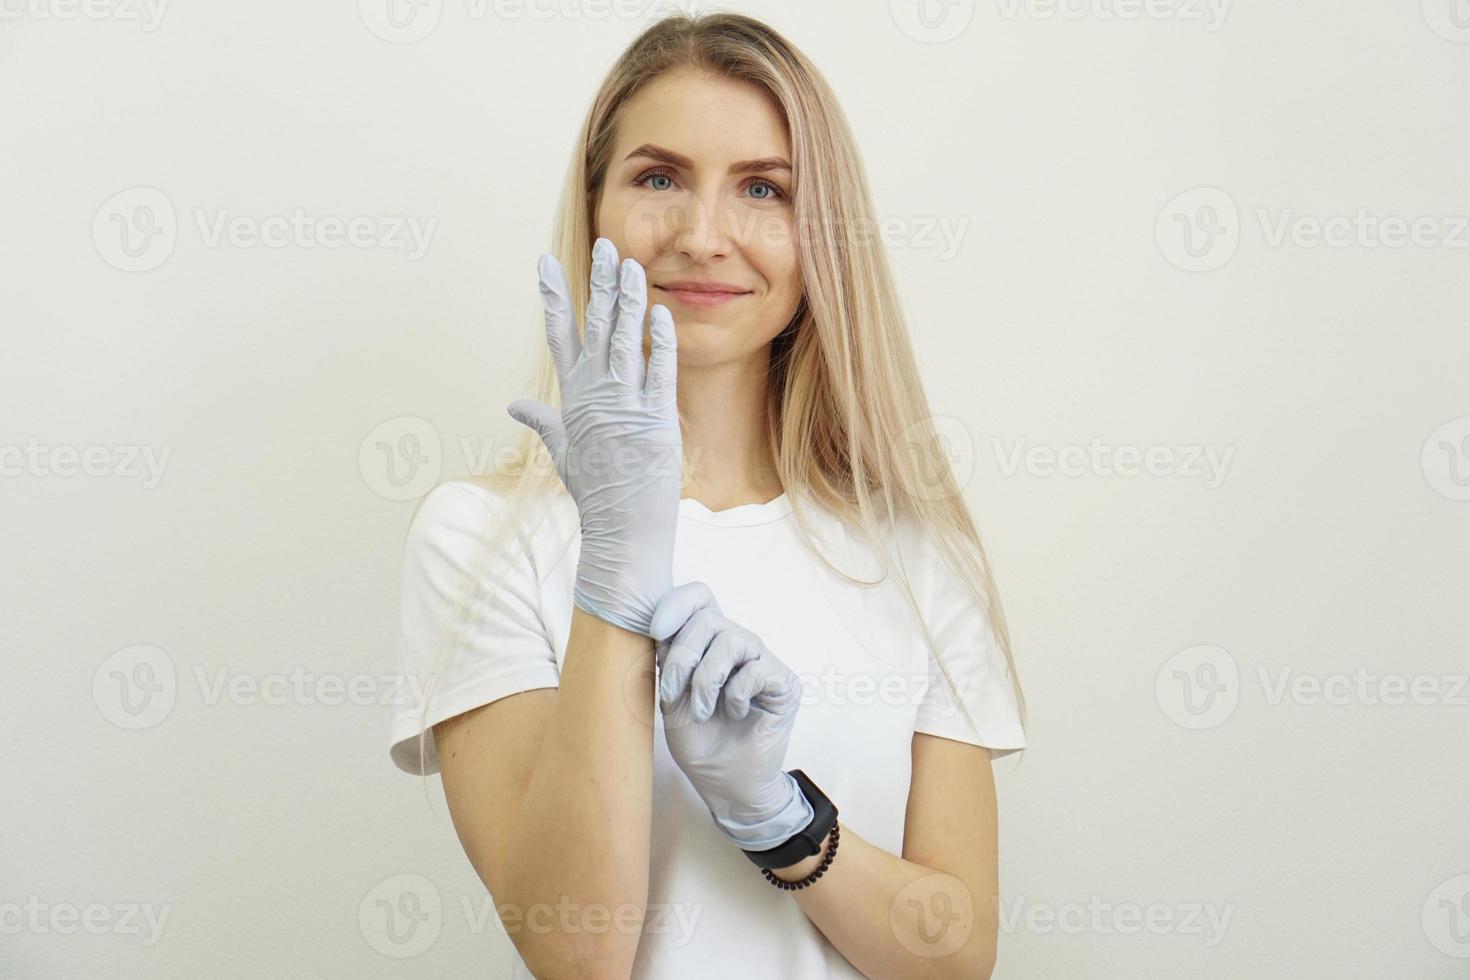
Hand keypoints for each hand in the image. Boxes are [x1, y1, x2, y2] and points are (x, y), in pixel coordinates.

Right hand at [507, 237, 681, 636]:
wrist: (621, 532)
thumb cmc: (595, 493)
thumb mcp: (563, 453)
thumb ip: (543, 421)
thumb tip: (513, 406)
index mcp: (573, 399)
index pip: (560, 336)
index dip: (554, 297)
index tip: (546, 262)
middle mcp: (595, 396)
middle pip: (596, 327)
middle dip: (601, 284)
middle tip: (607, 244)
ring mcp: (625, 406)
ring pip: (625, 341)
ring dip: (629, 301)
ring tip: (632, 264)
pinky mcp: (656, 420)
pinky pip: (659, 373)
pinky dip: (660, 343)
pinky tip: (661, 313)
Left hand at [649, 581, 813, 850]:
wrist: (724, 784)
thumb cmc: (698, 741)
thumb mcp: (671, 697)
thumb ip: (669, 659)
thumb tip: (661, 624)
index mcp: (708, 642)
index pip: (699, 597)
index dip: (677, 604)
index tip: (656, 632)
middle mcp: (738, 644)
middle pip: (709, 619)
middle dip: (684, 656)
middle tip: (673, 694)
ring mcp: (763, 661)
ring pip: (732, 640)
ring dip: (706, 679)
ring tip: (702, 710)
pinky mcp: (785, 683)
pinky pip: (756, 670)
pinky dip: (736, 695)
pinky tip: (737, 715)